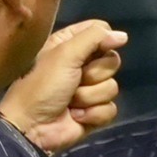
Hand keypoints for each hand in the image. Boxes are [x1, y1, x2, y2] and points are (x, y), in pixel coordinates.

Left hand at [0, 19, 125, 154]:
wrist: (32, 126)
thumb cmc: (43, 85)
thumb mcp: (65, 53)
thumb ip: (94, 37)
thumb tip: (124, 36)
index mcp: (71, 44)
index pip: (101, 30)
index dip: (104, 39)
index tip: (96, 48)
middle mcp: (82, 64)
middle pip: (112, 60)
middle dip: (93, 74)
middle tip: (75, 80)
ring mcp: (90, 90)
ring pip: (112, 87)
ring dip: (89, 97)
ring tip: (70, 102)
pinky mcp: (95, 113)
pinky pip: (110, 109)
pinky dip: (93, 114)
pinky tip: (76, 117)